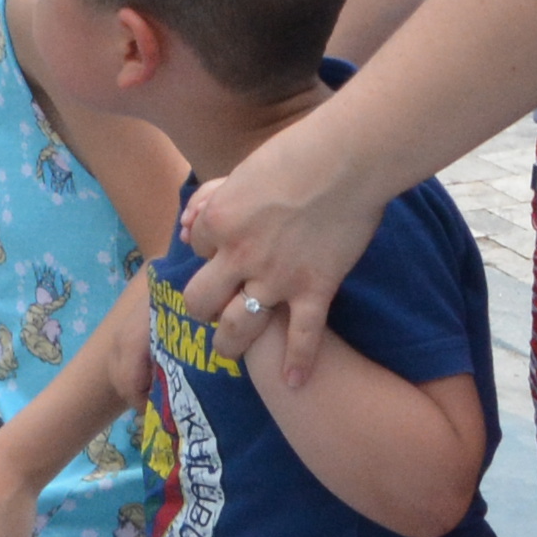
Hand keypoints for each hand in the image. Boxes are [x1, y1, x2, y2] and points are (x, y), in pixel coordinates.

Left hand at [166, 119, 382, 381]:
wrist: (348, 159)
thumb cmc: (298, 153)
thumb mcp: (243, 170)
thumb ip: (213, 198)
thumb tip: (188, 224)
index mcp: (219, 222)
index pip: (195, 246)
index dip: (208, 247)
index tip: (224, 246)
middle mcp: (240, 256)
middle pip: (200, 301)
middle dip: (203, 307)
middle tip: (215, 307)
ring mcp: (277, 278)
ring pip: (237, 329)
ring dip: (229, 345)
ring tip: (231, 351)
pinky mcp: (315, 290)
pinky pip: (302, 337)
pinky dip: (299, 363)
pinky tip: (294, 384)